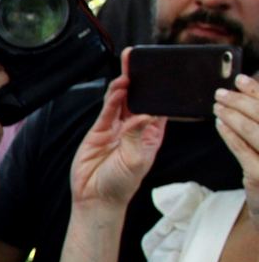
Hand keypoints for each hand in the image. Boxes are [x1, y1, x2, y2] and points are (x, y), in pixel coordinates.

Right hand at [69, 73, 164, 212]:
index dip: (161, 92)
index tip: (164, 76)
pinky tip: (117, 89)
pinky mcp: (98, 131)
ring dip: (124, 86)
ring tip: (129, 72)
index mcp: (151, 135)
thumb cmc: (121, 184)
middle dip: (141, 82)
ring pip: (121, 102)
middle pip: (138, 100)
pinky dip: (111, 100)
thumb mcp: (137, 160)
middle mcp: (134, 128)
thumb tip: (145, 114)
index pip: (159, 108)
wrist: (96, 198)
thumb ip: (138, 134)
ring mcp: (115, 129)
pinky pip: (106, 112)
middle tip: (142, 62)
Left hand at [211, 73, 258, 228]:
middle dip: (242, 100)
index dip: (258, 91)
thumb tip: (249, 93)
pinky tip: (219, 123)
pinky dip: (229, 133)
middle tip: (223, 92)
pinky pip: (242, 149)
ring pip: (254, 130)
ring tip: (218, 105)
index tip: (243, 79)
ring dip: (233, 114)